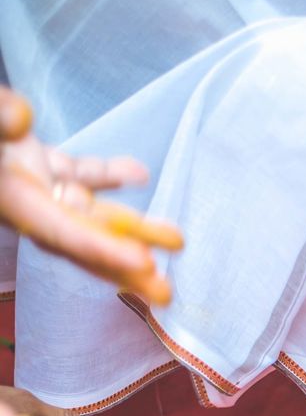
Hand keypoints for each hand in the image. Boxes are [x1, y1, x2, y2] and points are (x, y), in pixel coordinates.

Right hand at [0, 86, 182, 304]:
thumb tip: (22, 118)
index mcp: (10, 199)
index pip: (61, 232)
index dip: (103, 250)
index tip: (144, 264)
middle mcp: (24, 199)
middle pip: (82, 241)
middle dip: (124, 267)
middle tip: (167, 296)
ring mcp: (30, 181)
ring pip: (90, 211)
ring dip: (133, 227)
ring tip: (177, 241)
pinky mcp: (33, 160)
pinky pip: (75, 173)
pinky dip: (105, 175)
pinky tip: (138, 175)